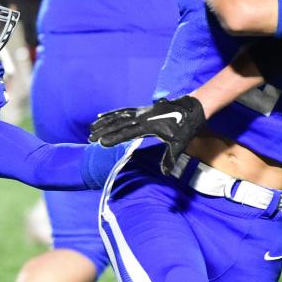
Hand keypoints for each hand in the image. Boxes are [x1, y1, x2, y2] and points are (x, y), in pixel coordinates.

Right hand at [89, 95, 204, 173]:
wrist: (192, 108)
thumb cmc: (185, 128)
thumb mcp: (179, 145)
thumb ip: (170, 158)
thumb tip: (164, 173)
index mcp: (149, 126)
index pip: (128, 133)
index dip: (114, 138)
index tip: (101, 143)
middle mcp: (142, 117)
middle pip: (119, 124)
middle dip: (103, 131)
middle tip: (90, 138)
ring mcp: (141, 112)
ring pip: (118, 116)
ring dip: (104, 122)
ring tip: (91, 127)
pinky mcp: (142, 109)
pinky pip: (123, 111)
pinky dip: (111, 114)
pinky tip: (101, 116)